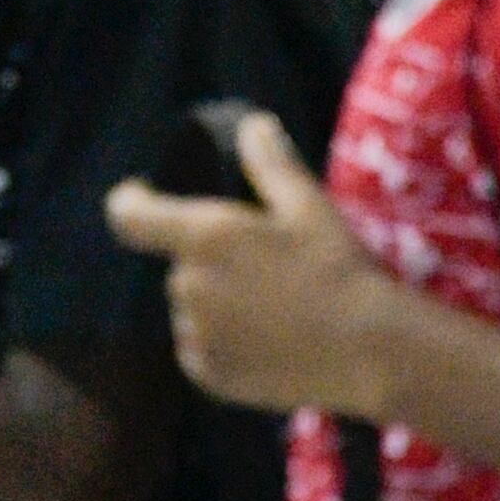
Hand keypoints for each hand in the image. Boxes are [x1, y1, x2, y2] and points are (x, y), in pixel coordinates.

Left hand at [103, 112, 400, 419]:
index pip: (129, 215)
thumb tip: (251, 125)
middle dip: (208, 259)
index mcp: (204, 237)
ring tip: (276, 306)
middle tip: (266, 266)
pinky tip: (269, 338)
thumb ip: (270, 163)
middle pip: (179, 263)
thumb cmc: (340, 269)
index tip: (141, 194)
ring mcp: (196, 334)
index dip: (130, 200)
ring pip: (192, 307)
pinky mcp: (210, 375)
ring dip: (217, 302)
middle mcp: (189, 286)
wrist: (370, 351)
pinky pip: (201, 349)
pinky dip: (223, 341)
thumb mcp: (309, 206)